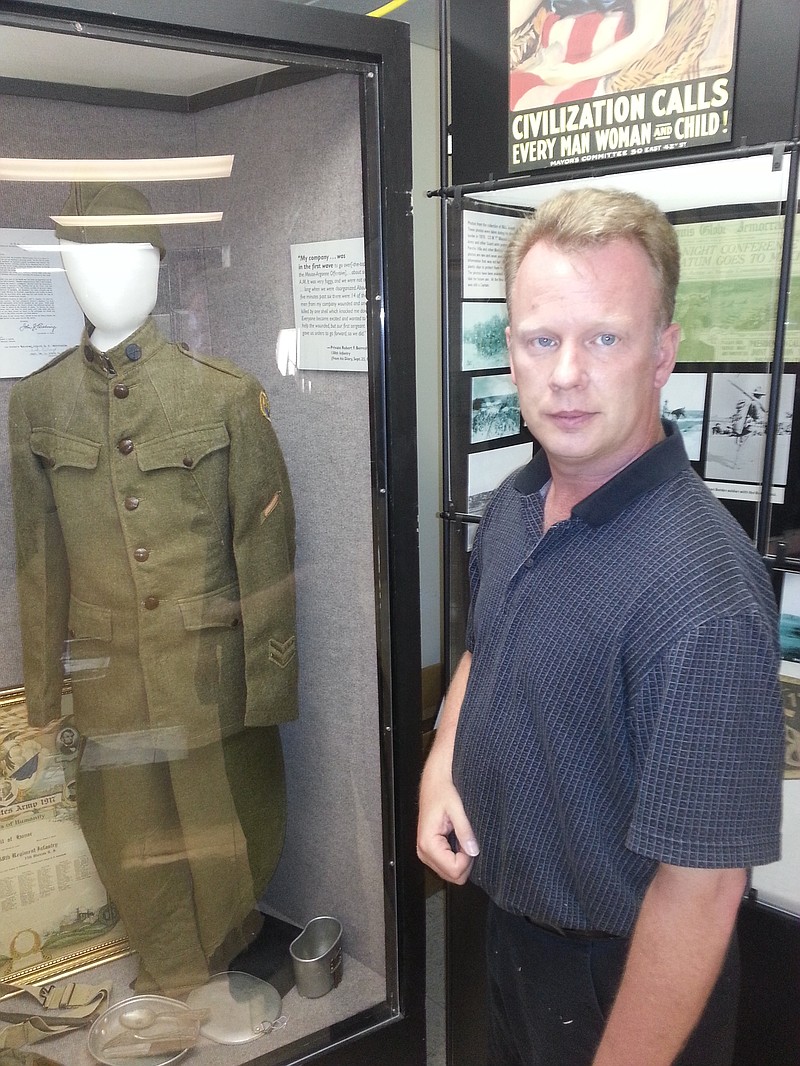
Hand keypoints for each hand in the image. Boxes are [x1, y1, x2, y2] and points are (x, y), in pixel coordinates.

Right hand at [417, 750, 478, 884]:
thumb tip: (474, 852)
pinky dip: (458, 856)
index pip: (454, 870)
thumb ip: (465, 831)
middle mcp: (423, 851)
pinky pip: (448, 865)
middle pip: (453, 876)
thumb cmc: (443, 791)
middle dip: (466, 861)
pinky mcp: (431, 851)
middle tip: (467, 839)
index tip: (470, 841)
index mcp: (428, 843)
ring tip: (462, 837)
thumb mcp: (457, 808)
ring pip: (451, 873)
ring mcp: (426, 853)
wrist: (435, 781)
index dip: (468, 859)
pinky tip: (458, 839)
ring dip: (462, 859)